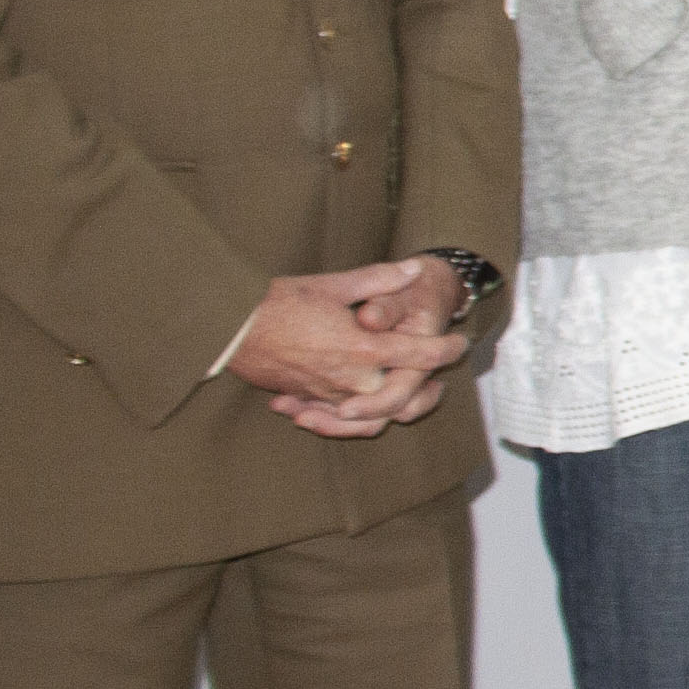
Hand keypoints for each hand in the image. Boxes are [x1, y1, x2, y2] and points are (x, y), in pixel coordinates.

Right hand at [226, 261, 466, 436]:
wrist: (229, 329)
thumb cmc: (278, 302)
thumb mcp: (332, 285)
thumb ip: (379, 279)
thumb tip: (415, 268)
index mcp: (362, 350)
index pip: (420, 357)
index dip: (446, 350)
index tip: (460, 343)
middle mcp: (350, 380)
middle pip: (402, 398)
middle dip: (425, 391)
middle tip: (440, 381)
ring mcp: (328, 395)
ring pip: (372, 417)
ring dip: (395, 408)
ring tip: (412, 396)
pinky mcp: (308, 400)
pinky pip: (341, 420)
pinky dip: (357, 418)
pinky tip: (366, 407)